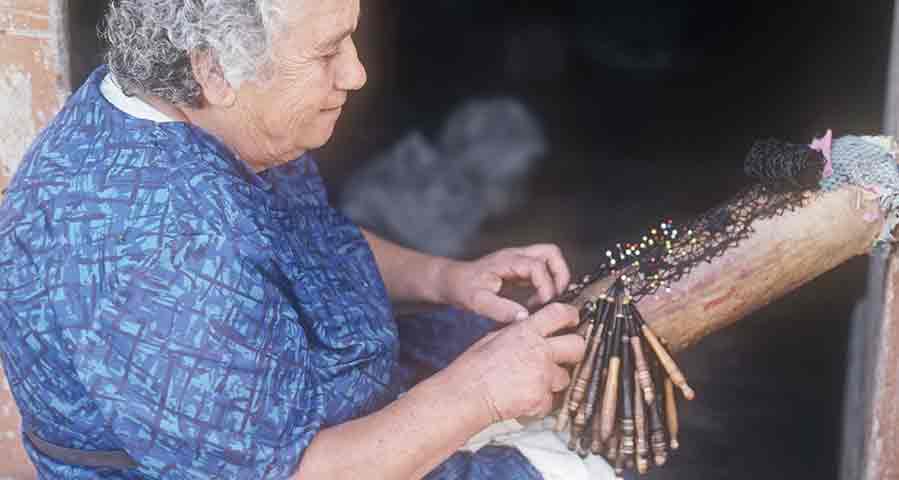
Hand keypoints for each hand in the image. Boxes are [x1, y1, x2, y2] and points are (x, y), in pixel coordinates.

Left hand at [438, 244, 571, 322]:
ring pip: (549, 259)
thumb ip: (500, 309)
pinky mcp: (519, 270)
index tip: (542, 304)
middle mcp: (516, 257)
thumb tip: (525, 317)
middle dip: (559, 275)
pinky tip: (535, 303)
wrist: (451, 281)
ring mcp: (519, 261)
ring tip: (547, 301)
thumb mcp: (477, 302)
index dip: (545, 286)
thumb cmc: (461, 288)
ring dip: (555, 279)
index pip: (538, 266)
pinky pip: (542, 271)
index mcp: (508, 261)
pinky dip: (546, 284)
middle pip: (551, 253)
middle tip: (554, 298)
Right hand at [447, 303, 585, 422]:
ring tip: (533, 381)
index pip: (561, 313)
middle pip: (578, 345)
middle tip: (563, 354)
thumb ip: (518, 332)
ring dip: (554, 379)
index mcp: (526, 331)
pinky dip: (542, 401)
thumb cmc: (473, 367)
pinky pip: (552, 400)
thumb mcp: (493, 337)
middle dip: (573, 350)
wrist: (466, 395)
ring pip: (566, 376)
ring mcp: (543, 376)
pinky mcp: (542, 399)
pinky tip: (526, 397)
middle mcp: (540, 351)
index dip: (571, 315)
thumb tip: (531, 328)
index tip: (572, 320)